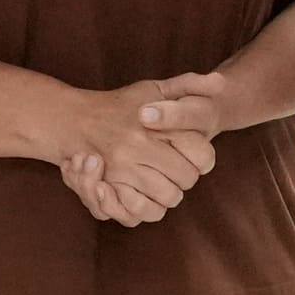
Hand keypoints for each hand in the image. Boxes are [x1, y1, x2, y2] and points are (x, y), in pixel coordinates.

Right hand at [36, 77, 221, 225]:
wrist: (73, 120)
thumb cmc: (121, 105)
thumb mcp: (154, 88)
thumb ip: (189, 84)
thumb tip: (221, 82)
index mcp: (152, 125)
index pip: (201, 153)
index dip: (204, 158)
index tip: (195, 154)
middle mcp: (136, 147)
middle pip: (187, 179)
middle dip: (187, 177)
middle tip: (178, 169)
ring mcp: (121, 170)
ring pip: (168, 198)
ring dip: (170, 193)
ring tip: (164, 181)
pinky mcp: (108, 189)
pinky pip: (142, 212)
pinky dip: (149, 207)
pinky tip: (148, 194)